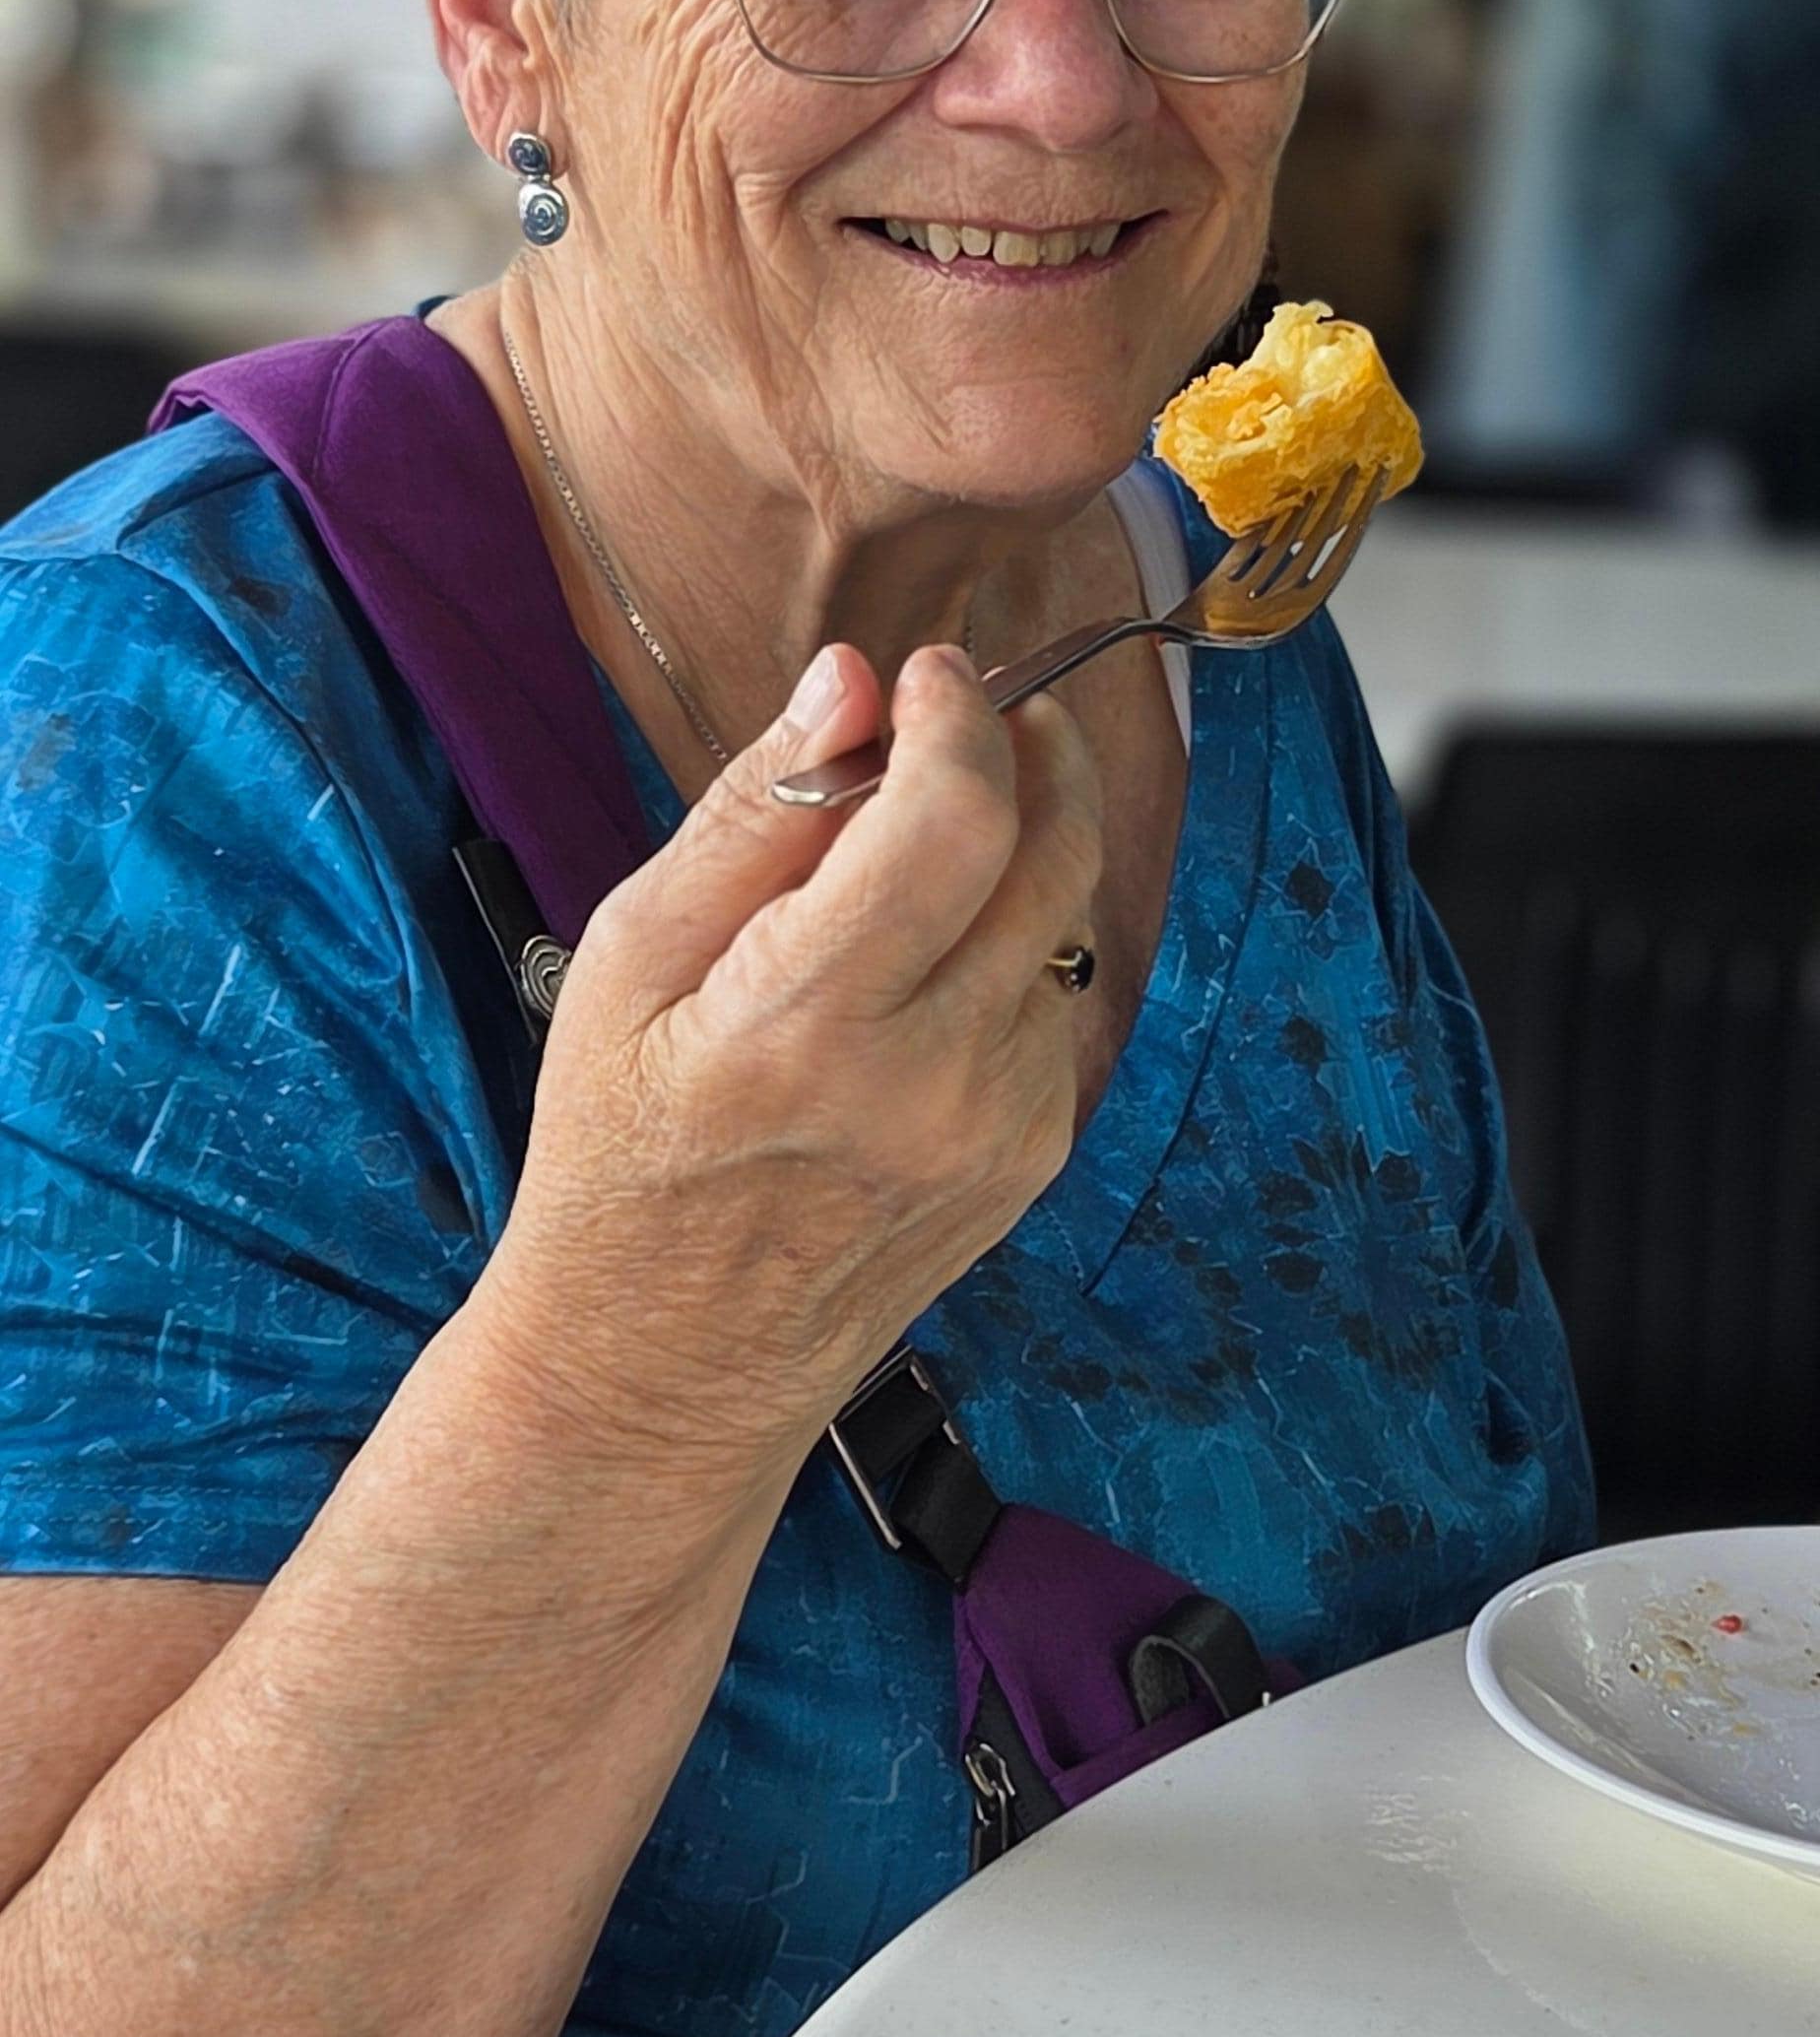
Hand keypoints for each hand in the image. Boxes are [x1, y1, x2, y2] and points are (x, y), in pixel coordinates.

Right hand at [479, 642, 1100, 1548]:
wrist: (662, 1365)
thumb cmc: (621, 1148)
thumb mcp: (632, 959)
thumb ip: (753, 814)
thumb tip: (850, 681)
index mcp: (809, 1021)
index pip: (955, 817)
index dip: (959, 714)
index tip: (928, 671)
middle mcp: (930, 1079)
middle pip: (1052, 852)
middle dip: (1030, 750)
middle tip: (976, 710)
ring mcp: (999, 1127)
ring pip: (1061, 922)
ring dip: (1014, 856)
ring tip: (914, 861)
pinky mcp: (1033, 1156)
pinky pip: (1052, 1001)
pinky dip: (1009, 952)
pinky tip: (921, 981)